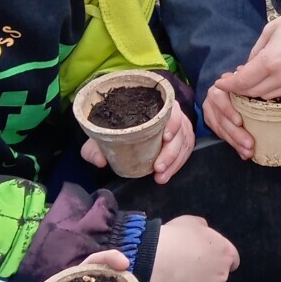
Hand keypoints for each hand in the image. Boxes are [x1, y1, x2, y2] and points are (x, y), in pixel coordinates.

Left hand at [80, 96, 194, 183]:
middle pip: (180, 131)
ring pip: (184, 144)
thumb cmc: (116, 126)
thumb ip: (95, 147)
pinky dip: (177, 164)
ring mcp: (179, 127)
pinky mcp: (182, 139)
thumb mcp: (102, 134)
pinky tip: (166, 174)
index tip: (166, 137)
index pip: (172, 110)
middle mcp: (173, 113)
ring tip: (161, 177)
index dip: (172, 123)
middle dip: (171, 152)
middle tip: (158, 168)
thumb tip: (100, 161)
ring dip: (174, 162)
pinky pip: (185, 152)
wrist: (123, 127)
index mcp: (157, 104)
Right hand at [147, 215, 239, 281]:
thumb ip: (204, 229)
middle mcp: (222, 275)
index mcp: (226, 254)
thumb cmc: (174, 237)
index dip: (218, 259)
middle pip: (217, 276)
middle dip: (205, 273)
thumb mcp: (192, 222)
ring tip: (173, 275)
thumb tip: (204, 232)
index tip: (206, 258)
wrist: (153, 259)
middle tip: (184, 266)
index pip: (232, 260)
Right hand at [203, 77, 256, 159]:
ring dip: (235, 143)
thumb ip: (251, 92)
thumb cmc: (243, 87)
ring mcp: (209, 109)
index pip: (221, 98)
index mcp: (223, 86)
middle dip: (237, 134)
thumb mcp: (247, 86)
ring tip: (247, 151)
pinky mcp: (210, 120)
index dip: (229, 111)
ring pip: (221, 129)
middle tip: (249, 144)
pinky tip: (242, 152)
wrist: (227, 87)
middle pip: (223, 118)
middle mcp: (213, 96)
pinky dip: (234, 145)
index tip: (239, 122)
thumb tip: (270, 99)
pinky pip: (220, 135)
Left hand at [219, 4, 280, 101]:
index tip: (219, 82)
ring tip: (246, 80)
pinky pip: (279, 93)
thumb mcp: (271, 29)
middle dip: (237, 89)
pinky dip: (266, 91)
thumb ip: (257, 50)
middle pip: (252, 92)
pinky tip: (263, 81)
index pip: (242, 81)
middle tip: (230, 80)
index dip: (228, 84)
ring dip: (252, 91)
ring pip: (265, 95)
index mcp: (270, 61)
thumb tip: (249, 65)